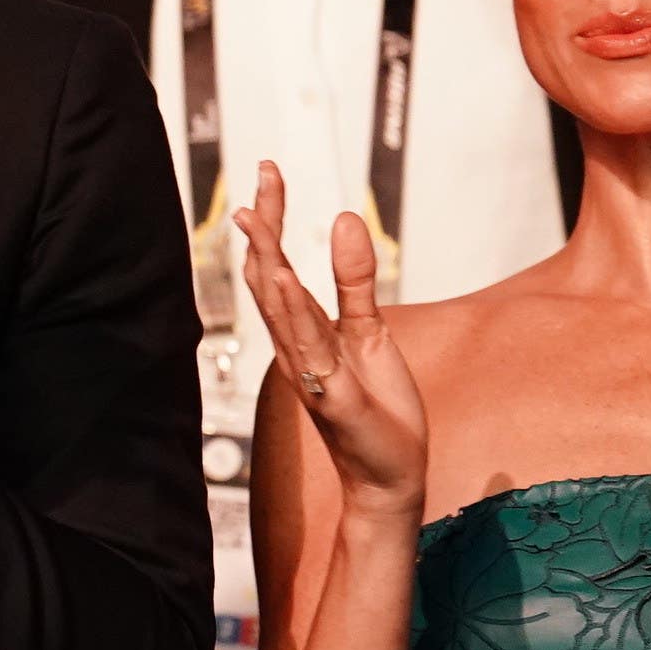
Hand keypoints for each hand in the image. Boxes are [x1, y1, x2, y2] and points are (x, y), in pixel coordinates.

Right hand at [236, 162, 427, 521]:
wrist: (391, 476)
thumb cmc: (377, 408)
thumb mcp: (372, 332)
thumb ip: (356, 280)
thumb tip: (344, 221)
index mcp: (304, 331)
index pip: (275, 266)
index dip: (271, 220)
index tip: (267, 173)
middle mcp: (296, 348)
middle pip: (268, 277)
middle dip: (265, 226)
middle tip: (264, 173)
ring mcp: (309, 372)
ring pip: (280, 309)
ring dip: (268, 261)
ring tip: (259, 216)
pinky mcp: (331, 395)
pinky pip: (308, 348)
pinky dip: (292, 313)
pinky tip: (285, 279)